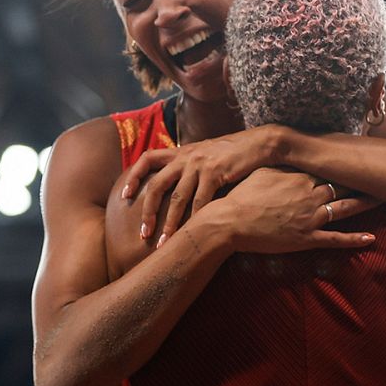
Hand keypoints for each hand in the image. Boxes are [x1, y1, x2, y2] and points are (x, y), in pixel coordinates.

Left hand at [122, 126, 283, 244]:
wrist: (261, 143)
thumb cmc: (235, 153)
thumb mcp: (207, 154)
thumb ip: (190, 167)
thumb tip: (179, 186)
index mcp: (181, 152)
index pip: (147, 159)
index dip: (133, 177)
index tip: (124, 197)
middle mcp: (186, 156)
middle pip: (157, 185)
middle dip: (148, 212)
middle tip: (144, 234)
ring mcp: (200, 164)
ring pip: (177, 198)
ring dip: (170, 223)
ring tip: (165, 243)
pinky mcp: (216, 172)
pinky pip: (201, 200)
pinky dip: (195, 219)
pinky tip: (192, 233)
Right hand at [201, 167, 379, 254]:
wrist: (230, 222)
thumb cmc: (241, 197)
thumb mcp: (262, 172)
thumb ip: (283, 166)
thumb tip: (292, 155)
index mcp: (299, 177)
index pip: (328, 168)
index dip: (344, 164)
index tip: (359, 159)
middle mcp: (309, 195)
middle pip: (342, 185)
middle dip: (362, 180)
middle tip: (382, 175)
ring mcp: (310, 218)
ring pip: (345, 208)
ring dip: (365, 203)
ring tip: (383, 198)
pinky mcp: (306, 239)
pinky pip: (335, 239)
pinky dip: (354, 239)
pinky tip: (370, 238)